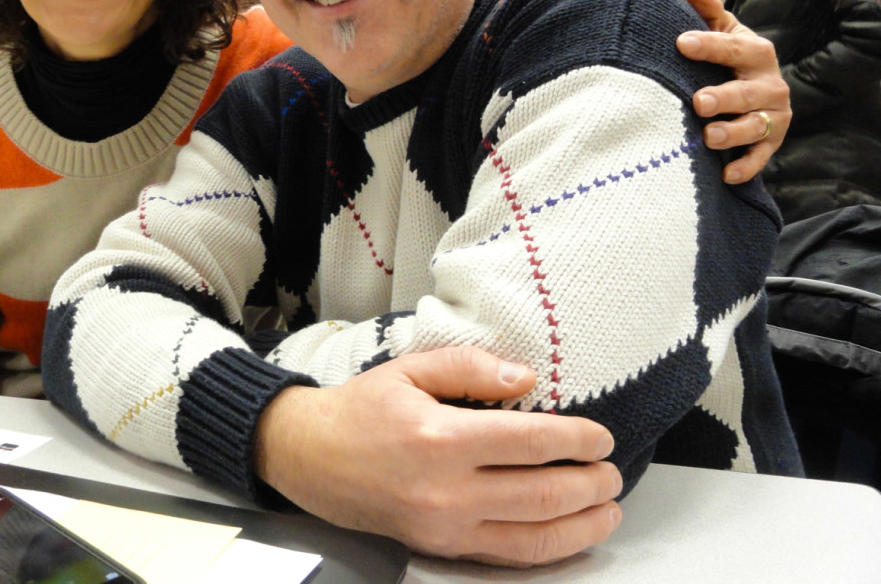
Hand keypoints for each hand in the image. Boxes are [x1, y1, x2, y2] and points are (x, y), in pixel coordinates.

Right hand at [255, 346, 621, 565]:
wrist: (311, 457)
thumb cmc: (362, 409)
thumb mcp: (410, 368)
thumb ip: (470, 367)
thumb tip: (525, 378)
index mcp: (442, 437)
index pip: (531, 442)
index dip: (578, 439)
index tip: (600, 435)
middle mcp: (447, 489)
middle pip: (543, 493)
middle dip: (591, 482)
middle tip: (612, 470)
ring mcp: (446, 526)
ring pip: (534, 535)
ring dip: (583, 523)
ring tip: (608, 506)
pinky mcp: (441, 547)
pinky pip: (508, 556)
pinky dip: (549, 549)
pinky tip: (571, 535)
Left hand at [678, 0, 790, 183]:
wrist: (759, 92)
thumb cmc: (733, 60)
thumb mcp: (725, 33)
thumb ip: (709, 15)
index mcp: (756, 53)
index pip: (732, 47)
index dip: (709, 45)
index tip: (682, 43)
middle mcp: (769, 84)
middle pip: (747, 91)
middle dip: (724, 97)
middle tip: (698, 102)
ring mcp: (772, 115)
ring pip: (755, 125)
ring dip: (733, 133)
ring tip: (708, 137)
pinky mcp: (771, 142)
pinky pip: (760, 157)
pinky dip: (745, 167)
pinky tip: (725, 175)